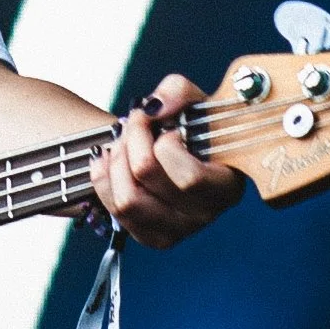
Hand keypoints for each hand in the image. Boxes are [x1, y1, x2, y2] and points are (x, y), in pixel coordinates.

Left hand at [87, 73, 244, 248]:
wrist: (181, 151)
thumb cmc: (193, 126)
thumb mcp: (193, 100)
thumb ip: (176, 91)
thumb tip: (152, 109)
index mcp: (226, 186)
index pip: (189, 177)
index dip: (168, 144)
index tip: (171, 128)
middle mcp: (204, 215)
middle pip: (147, 175)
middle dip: (134, 136)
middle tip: (138, 123)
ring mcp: (177, 231)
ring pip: (126, 199)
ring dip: (117, 159)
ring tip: (124, 141)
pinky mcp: (150, 237)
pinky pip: (113, 209)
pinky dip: (104, 178)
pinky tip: (111, 159)